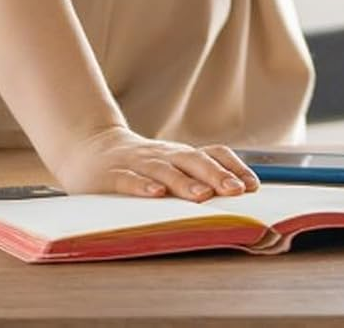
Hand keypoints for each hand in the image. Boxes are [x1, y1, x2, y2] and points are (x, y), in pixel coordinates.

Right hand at [48, 124, 261, 201]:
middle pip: (195, 161)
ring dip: (185, 184)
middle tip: (237, 192)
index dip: (234, 167)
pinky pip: (129, 179)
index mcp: (181, 154)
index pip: (214, 153)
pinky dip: (143, 186)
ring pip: (165, 171)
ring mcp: (139, 163)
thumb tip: (236, 192)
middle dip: (218, 176)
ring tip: (203, 196)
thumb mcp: (169, 165)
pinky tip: (155, 194)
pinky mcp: (112, 175)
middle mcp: (165, 155)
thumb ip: (195, 176)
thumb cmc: (139, 164)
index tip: (253, 186)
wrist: (90, 147)